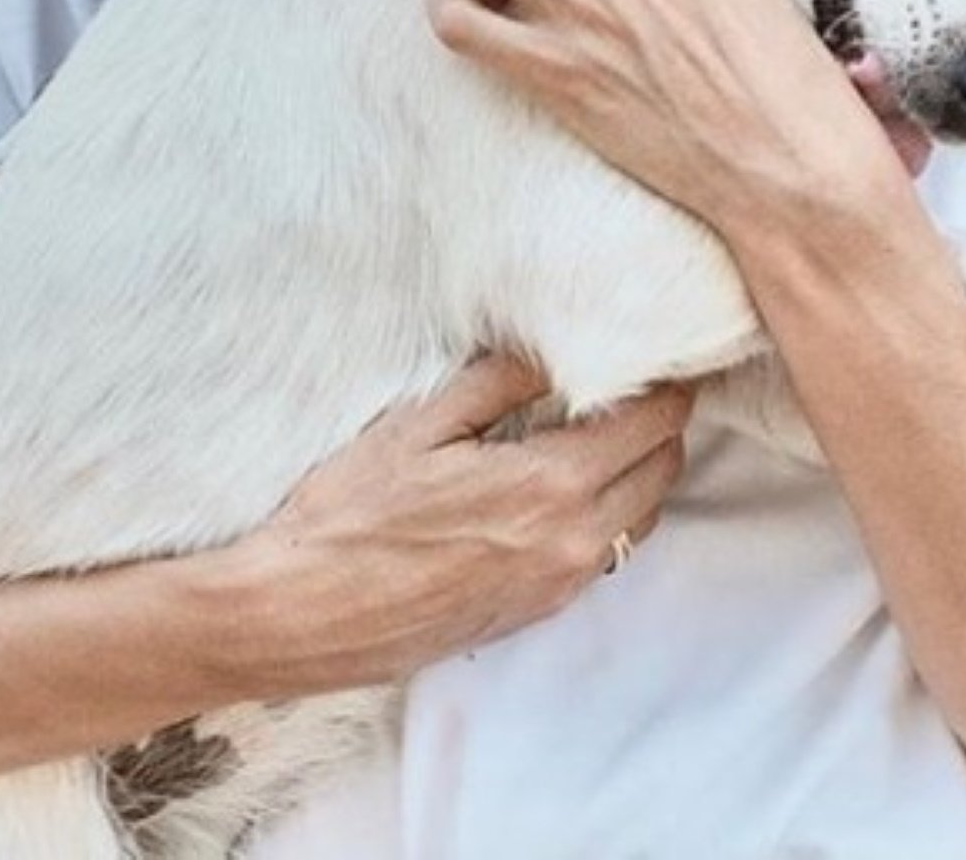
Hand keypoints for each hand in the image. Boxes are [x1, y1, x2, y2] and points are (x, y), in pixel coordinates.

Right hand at [216, 352, 690, 693]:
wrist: (299, 614)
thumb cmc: (348, 514)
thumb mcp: (420, 424)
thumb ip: (500, 381)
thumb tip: (555, 352)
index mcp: (549, 486)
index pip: (651, 424)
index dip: (666, 382)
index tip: (661, 352)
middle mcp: (569, 544)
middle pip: (661, 470)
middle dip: (661, 421)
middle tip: (634, 381)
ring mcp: (556, 587)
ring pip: (640, 519)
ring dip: (640, 470)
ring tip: (600, 427)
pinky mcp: (534, 613)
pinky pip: (603, 555)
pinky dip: (608, 513)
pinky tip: (562, 484)